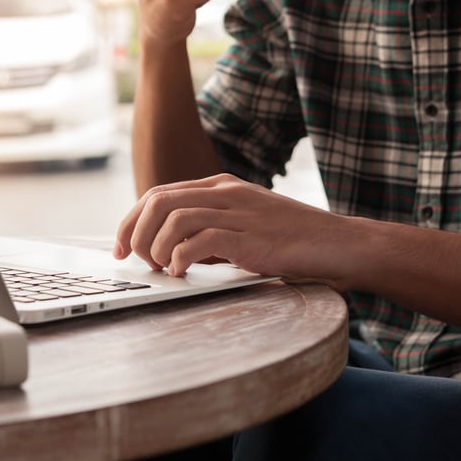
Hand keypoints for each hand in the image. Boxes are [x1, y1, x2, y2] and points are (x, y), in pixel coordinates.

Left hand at [113, 174, 353, 289]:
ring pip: (173, 218)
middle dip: (133, 233)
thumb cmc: (293, 241)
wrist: (341, 245)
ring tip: (160, 269)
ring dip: (155, 247)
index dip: (131, 220)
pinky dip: (180, 258)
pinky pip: (199, 241)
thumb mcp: (245, 224)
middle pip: (158, 201)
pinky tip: (182, 273)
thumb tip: (168, 250)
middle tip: (133, 261)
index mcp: (221, 186)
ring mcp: (239, 213)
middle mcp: (226, 193)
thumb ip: (212, 228)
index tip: (120, 247)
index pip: (159, 194)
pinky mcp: (250, 238)